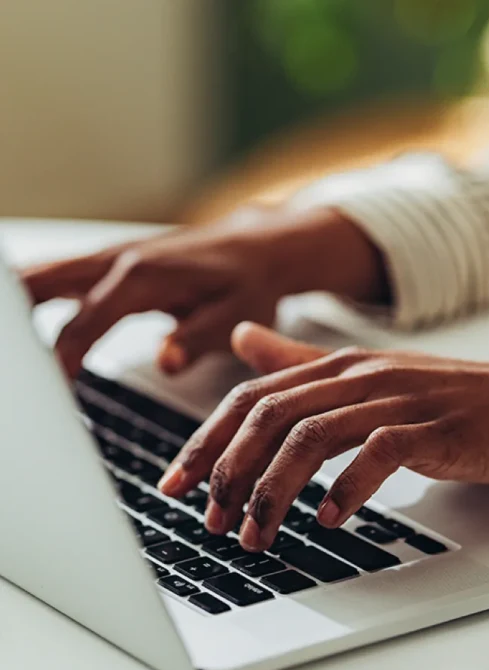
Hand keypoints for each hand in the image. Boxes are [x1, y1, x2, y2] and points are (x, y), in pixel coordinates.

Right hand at [21, 205, 388, 376]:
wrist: (259, 247)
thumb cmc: (250, 283)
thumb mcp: (239, 315)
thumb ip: (199, 338)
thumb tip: (166, 362)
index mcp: (142, 277)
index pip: (82, 325)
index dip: (59, 364)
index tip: (47, 398)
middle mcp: (116, 261)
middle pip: (37, 287)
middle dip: (14, 326)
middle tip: (12, 375)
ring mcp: (106, 258)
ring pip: (37, 278)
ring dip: (14, 310)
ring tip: (10, 362)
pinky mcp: (105, 265)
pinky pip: (51, 280)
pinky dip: (25, 303)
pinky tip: (17, 334)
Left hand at [157, 322, 488, 551]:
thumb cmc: (446, 397)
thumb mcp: (368, 377)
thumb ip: (302, 362)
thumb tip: (243, 338)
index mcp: (339, 364)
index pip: (254, 396)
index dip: (207, 440)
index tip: (176, 484)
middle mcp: (361, 374)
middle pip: (273, 414)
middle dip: (230, 470)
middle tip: (214, 520)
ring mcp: (399, 398)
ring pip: (315, 434)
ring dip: (275, 490)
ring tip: (257, 534)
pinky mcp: (434, 427)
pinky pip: (380, 452)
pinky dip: (348, 488)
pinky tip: (330, 520)